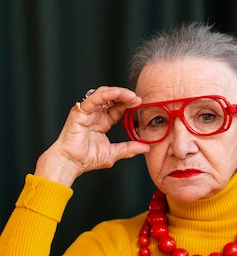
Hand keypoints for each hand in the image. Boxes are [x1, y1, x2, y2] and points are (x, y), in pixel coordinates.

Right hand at [34, 86, 148, 185]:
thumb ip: (129, 148)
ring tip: (130, 96)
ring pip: (103, 94)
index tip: (140, 104)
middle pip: (112, 98)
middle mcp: (95, 114)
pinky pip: (93, 99)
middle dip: (125, 96)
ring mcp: (87, 112)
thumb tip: (146, 147)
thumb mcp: (114, 153)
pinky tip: (117, 93)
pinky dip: (105, 94)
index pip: (117, 108)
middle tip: (137, 99)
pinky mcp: (80, 111)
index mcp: (103, 122)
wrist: (71, 163)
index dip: (128, 104)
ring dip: (118, 92)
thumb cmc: (87, 159)